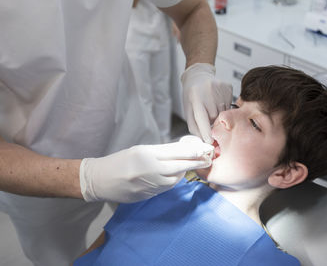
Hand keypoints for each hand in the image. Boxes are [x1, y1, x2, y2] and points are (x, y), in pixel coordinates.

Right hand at [79, 136, 213, 202]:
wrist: (100, 180)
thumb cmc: (120, 161)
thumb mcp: (140, 150)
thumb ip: (161, 151)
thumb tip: (182, 152)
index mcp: (147, 154)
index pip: (176, 152)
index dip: (193, 151)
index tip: (204, 148)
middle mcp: (150, 169)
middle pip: (180, 166)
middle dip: (196, 162)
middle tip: (208, 158)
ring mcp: (149, 184)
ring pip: (175, 179)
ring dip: (184, 172)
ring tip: (189, 165)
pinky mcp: (148, 196)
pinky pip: (166, 188)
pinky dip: (173, 181)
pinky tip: (174, 175)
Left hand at [181, 63, 232, 143]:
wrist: (198, 75)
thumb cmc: (192, 95)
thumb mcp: (188, 110)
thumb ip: (194, 126)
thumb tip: (204, 140)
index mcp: (195, 98)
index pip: (202, 118)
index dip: (206, 131)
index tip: (209, 140)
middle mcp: (208, 92)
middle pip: (215, 117)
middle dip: (212, 121)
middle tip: (207, 114)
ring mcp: (220, 89)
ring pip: (223, 112)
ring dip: (218, 114)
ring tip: (211, 105)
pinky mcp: (228, 87)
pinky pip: (229, 105)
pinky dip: (223, 106)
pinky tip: (217, 100)